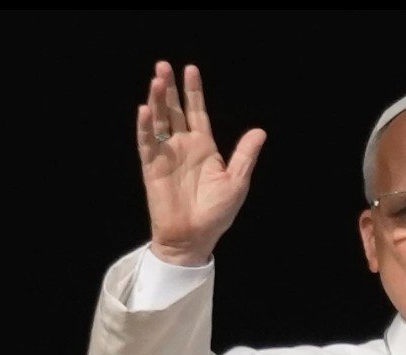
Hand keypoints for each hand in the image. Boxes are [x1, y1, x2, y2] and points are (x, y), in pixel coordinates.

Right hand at [137, 61, 266, 265]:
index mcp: (204, 147)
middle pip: (174, 111)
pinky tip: (145, 109)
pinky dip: (145, 127)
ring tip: (156, 79)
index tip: (190, 69)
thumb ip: (245, 155)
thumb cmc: (217, 213)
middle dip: (170, 89)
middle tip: (163, 66)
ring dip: (157, 100)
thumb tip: (260, 131)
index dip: (193, 92)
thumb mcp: (237, 181)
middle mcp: (183, 147)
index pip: (197, 112)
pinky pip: (146, 143)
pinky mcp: (152, 167)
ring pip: (159, 121)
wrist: (195, 237)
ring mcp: (166, 155)